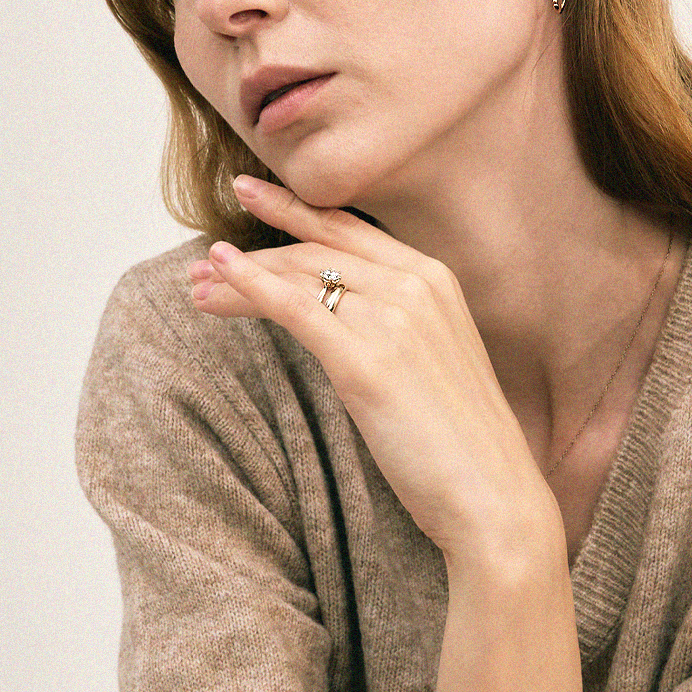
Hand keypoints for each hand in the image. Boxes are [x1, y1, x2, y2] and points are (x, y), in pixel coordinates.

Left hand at [188, 175, 556, 563]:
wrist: (495, 497)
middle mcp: (416, 286)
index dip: (294, 210)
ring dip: (238, 278)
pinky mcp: (367, 361)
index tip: (251, 194)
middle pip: (316, 250)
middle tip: (201, 265)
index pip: (349, 233)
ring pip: (298, 278)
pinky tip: (217, 276)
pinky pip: (295, 308)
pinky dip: (249, 285)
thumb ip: (398, 330)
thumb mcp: (434, 365)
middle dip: (254, 253)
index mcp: (436, 281)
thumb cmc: (463, 446)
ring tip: (196, 289)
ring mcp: (394, 319)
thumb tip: (345, 327)